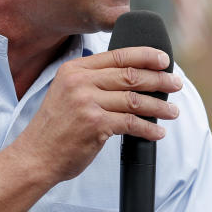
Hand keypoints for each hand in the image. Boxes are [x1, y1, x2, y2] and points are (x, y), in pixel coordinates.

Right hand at [12, 46, 181, 184]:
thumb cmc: (55, 128)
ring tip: (172, 111)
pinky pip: (132, 123)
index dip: (146, 56)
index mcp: (74, 70)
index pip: (118, 55)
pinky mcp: (95, 124)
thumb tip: (129, 75)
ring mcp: (87, 102)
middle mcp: (80, 82)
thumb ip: (91, 81)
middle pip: (131, 75)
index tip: (164, 60)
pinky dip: (149, 129)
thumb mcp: (66, 92)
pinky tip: (157, 132)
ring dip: (159, 106)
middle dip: (159, 80)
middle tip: (175, 85)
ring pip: (135, 99)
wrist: (35, 155)